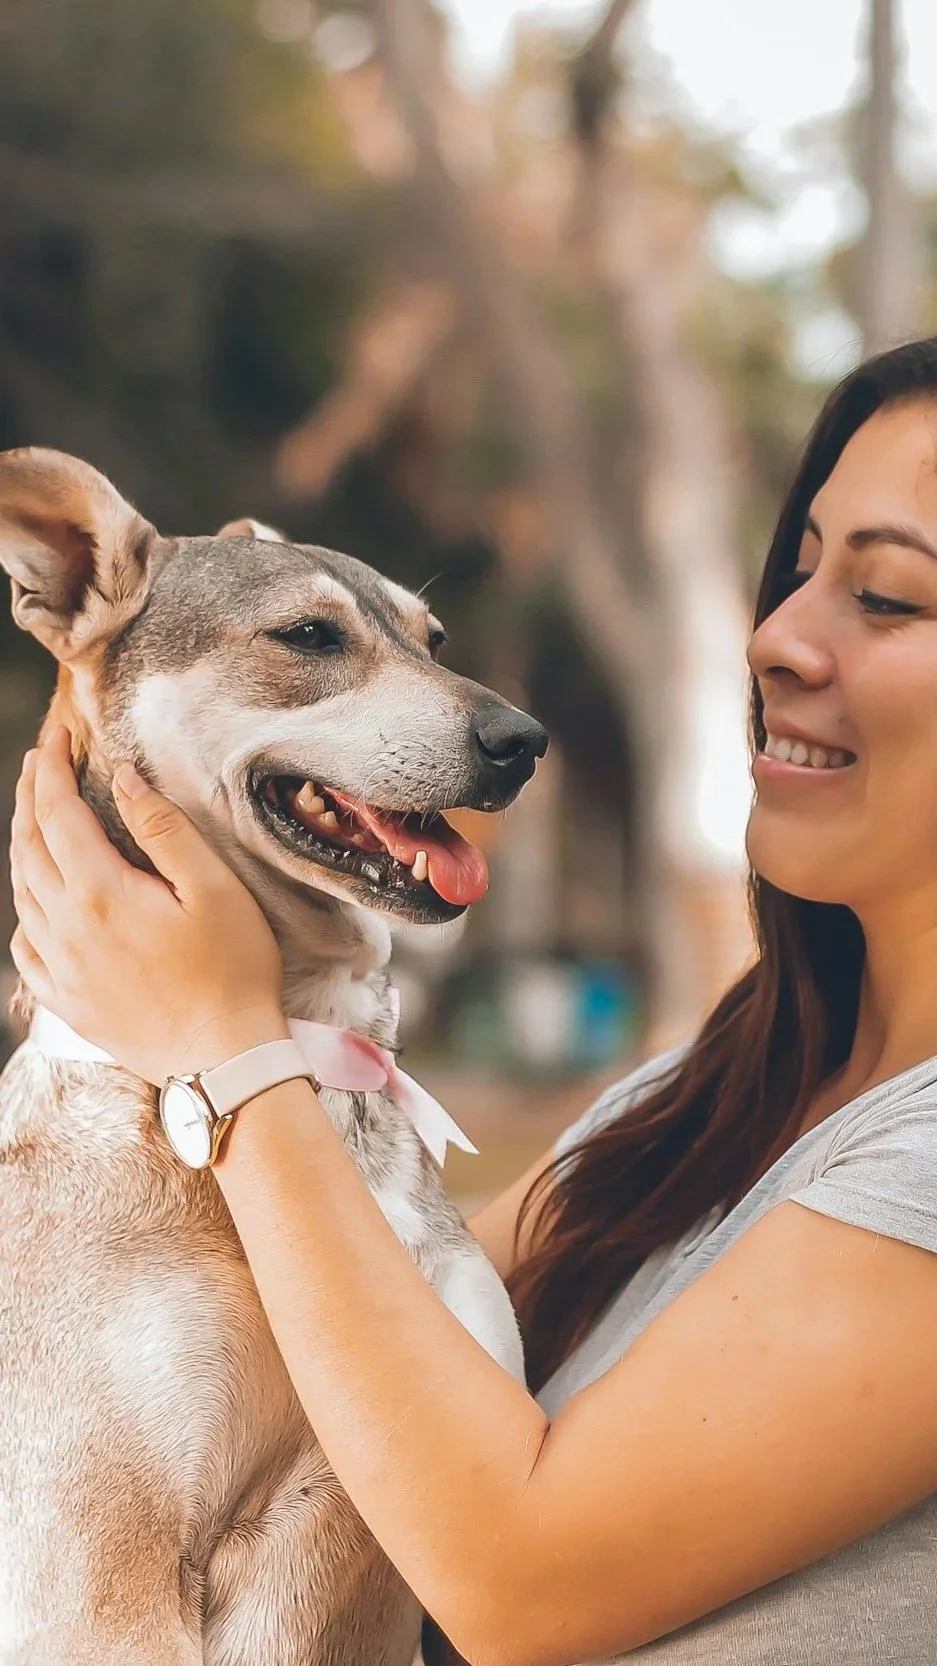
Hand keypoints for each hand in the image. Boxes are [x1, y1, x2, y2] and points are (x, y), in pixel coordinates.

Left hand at [9, 728, 288, 1084]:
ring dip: (24, 846)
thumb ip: (163, 828)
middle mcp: (66, 929)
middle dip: (30, 796)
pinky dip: (26, 913)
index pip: (57, 812)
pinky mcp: (68, 1003)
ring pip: (22, 894)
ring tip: (36, 818)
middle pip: (29, 847)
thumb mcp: (213, 888)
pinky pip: (27, 949)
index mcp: (99, 893)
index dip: (50, 768)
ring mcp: (61, 970)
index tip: (56, 735)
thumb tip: (122, 778)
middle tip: (38, 761)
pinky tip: (38, 905)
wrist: (222, 1061)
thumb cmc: (232, 972)